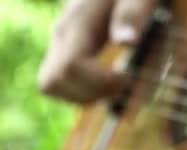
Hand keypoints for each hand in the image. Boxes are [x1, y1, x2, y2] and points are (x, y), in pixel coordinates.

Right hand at [37, 0, 155, 102]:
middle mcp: (62, 35)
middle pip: (52, 81)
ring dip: (85, 96)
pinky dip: (83, 92)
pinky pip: (61, 82)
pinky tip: (109, 84)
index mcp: (78, 22)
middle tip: (123, 84)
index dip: (100, 82)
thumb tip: (127, 42)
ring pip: (52, 85)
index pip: (71, 66)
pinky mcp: (66, 50)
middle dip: (90, 93)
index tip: (129, 77)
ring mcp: (61, 44)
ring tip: (117, 86)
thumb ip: (132, 14)